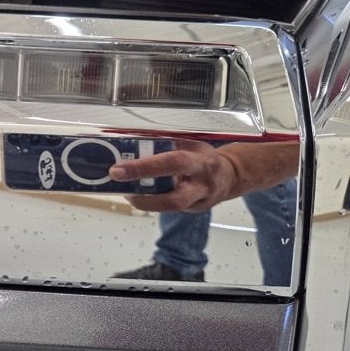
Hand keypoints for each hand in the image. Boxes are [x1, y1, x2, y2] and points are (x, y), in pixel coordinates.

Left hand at [109, 140, 235, 211]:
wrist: (231, 176)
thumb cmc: (202, 156)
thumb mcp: (189, 143)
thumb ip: (166, 143)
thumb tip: (130, 140)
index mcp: (200, 162)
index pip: (172, 163)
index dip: (144, 168)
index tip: (119, 169)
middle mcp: (201, 186)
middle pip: (173, 199)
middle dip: (143, 197)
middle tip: (121, 189)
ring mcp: (199, 202)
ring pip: (170, 208)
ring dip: (144, 201)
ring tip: (126, 192)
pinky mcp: (194, 211)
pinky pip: (169, 208)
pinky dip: (153, 201)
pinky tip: (140, 194)